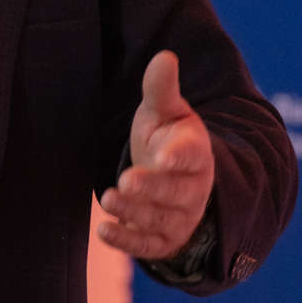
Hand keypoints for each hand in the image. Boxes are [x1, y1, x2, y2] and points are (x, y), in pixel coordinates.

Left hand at [96, 50, 214, 262]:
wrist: (173, 177)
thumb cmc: (167, 139)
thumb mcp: (165, 112)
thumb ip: (162, 89)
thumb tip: (165, 56)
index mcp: (196, 153)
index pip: (193, 156)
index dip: (179, 157)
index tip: (164, 156)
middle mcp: (192, 188)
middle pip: (175, 192)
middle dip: (151, 188)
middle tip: (126, 181)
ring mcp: (179, 217)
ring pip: (160, 219)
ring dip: (134, 213)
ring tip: (108, 200)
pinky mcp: (163, 239)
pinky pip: (148, 246)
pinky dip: (128, 241)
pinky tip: (105, 232)